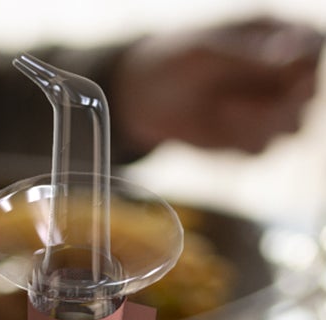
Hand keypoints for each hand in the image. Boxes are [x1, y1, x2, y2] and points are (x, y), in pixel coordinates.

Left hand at [114, 18, 321, 154]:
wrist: (141, 97)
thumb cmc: (176, 60)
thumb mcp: (208, 54)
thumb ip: (251, 59)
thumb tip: (295, 62)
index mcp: (280, 38)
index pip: (312, 52)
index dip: (304, 67)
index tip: (284, 75)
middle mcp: (281, 75)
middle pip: (308, 96)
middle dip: (281, 103)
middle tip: (237, 101)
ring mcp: (267, 109)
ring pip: (290, 128)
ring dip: (259, 126)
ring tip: (222, 109)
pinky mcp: (246, 139)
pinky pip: (258, 151)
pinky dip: (238, 145)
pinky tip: (214, 128)